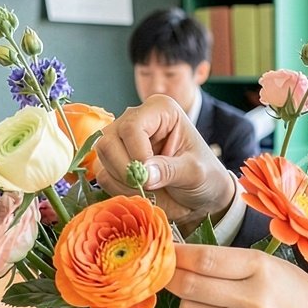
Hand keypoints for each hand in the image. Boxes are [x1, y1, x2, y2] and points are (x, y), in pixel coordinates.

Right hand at [93, 95, 236, 224]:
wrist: (202, 197)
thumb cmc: (205, 176)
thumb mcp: (196, 172)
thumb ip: (170, 170)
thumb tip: (143, 173)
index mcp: (161, 110)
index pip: (132, 126)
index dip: (136, 154)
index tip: (150, 178)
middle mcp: (136, 119)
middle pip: (109, 140)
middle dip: (125, 169)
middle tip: (147, 187)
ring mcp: (121, 139)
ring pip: (101, 158)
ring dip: (122, 181)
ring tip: (149, 190)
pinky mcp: (114, 160)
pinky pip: (103, 175)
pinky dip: (118, 188)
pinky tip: (140, 192)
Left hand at [170, 245, 307, 307]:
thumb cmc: (292, 292)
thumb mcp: (268, 264)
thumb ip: (227, 261)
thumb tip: (178, 257)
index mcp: (261, 268)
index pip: (204, 259)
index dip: (177, 255)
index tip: (166, 252)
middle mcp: (252, 300)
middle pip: (189, 286)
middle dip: (171, 277)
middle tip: (167, 274)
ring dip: (185, 303)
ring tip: (200, 300)